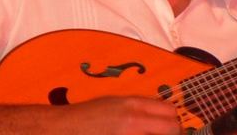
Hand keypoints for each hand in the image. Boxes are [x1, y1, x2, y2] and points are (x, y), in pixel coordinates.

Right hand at [49, 95, 180, 134]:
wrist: (63, 129)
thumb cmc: (86, 117)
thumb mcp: (115, 104)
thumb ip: (139, 109)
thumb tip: (161, 117)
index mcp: (133, 105)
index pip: (170, 112)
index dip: (172, 121)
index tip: (169, 128)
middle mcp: (134, 121)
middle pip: (172, 129)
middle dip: (171, 133)